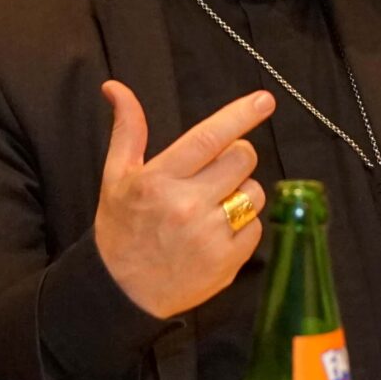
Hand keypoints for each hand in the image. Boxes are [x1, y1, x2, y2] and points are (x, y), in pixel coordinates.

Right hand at [92, 81, 273, 318]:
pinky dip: (242, 226)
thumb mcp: (116, 177)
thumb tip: (116, 87)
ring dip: (241, 193)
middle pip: (243, 160)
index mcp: (160, 179)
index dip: (240, 115)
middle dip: (236, 158)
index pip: (209, 137)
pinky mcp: (227, 261)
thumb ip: (128, 130)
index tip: (264, 101)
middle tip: (215, 172)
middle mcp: (187, 205)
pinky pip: (255, 227)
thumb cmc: (122, 229)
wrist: (122, 292)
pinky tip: (216, 233)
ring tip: (213, 206)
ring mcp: (210, 235)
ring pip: (254, 193)